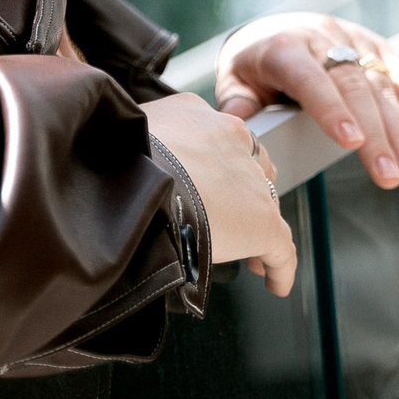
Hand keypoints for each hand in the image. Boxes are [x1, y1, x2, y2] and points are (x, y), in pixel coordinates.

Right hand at [141, 93, 298, 296]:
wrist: (134, 186)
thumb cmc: (116, 165)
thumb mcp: (123, 141)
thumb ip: (137, 148)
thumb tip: (125, 170)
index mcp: (194, 115)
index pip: (219, 139)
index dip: (219, 166)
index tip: (211, 185)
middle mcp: (230, 139)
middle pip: (250, 168)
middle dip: (244, 193)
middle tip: (233, 219)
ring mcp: (250, 181)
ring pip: (266, 205)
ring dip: (260, 230)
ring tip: (253, 260)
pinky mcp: (262, 221)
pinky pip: (281, 248)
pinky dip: (280, 268)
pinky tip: (275, 284)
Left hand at [214, 15, 398, 190]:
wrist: (275, 28)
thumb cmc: (253, 68)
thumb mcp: (235, 82)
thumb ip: (239, 109)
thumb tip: (238, 139)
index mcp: (285, 47)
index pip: (310, 78)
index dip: (331, 108)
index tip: (351, 140)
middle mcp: (324, 39)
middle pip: (354, 89)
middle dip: (376, 135)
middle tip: (391, 176)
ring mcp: (356, 42)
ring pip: (383, 88)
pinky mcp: (379, 50)